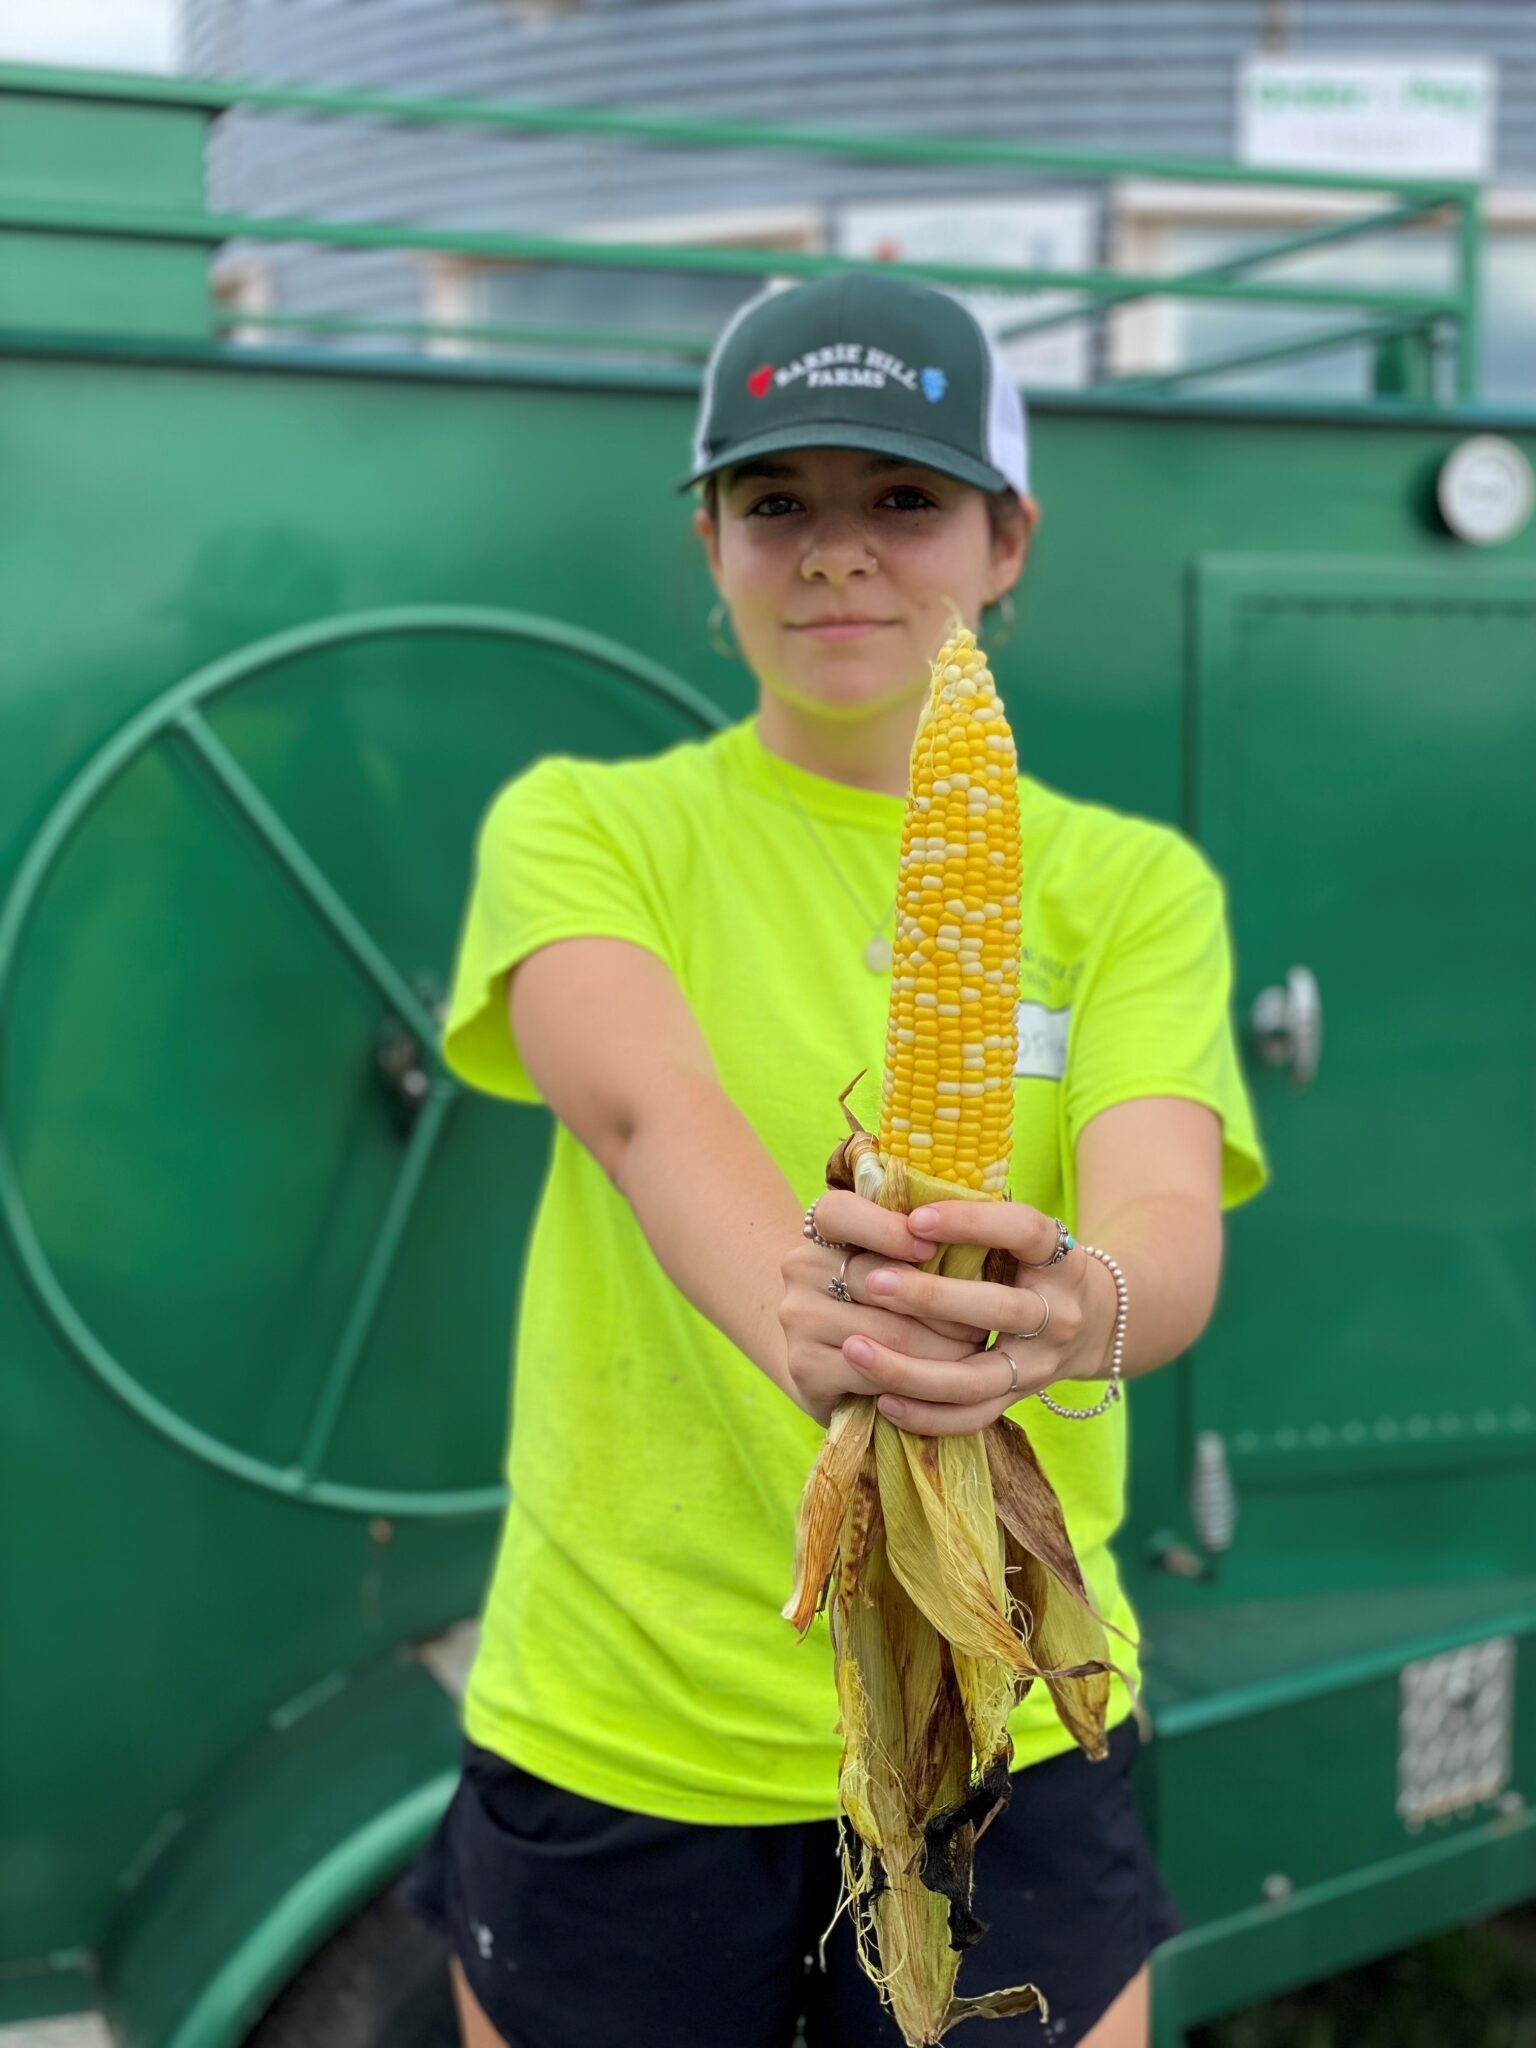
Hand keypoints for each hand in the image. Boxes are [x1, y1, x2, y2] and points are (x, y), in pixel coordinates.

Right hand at [779, 1191, 990, 1426]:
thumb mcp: (889, 1264)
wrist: (824, 1361)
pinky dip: (915, 1381)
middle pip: (878, 1281)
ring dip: (941, 1348)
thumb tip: (979, 1243)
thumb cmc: (876, 1302)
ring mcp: (798, 1319)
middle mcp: (801, 1267)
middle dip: (941, 1304)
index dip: (887, 1228)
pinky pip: (873, 1373)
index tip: (930, 1249)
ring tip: (974, 1352)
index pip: (840, 1212)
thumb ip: (917, 1247)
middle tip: (983, 1319)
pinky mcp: (804, 1366)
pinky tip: (940, 1381)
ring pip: (885, 1333)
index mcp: (820, 1230)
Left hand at [833, 1200, 1114, 1436]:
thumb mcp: (1022, 1234)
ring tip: (855, 1349)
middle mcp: (1057, 1314)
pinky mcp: (1020, 1398)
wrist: (1094, 1322)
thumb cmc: (1032, 1263)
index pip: (1023, 1232)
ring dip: (912, 1368)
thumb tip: (896, 1198)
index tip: (916, 1219)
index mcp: (1059, 1258)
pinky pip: (973, 1416)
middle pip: (998, 1310)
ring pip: (978, 1377)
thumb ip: (974, 1221)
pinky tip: (882, 1401)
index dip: (972, 1224)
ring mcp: (1040, 1364)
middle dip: (931, 1298)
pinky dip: (928, 1416)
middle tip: (873, 1282)